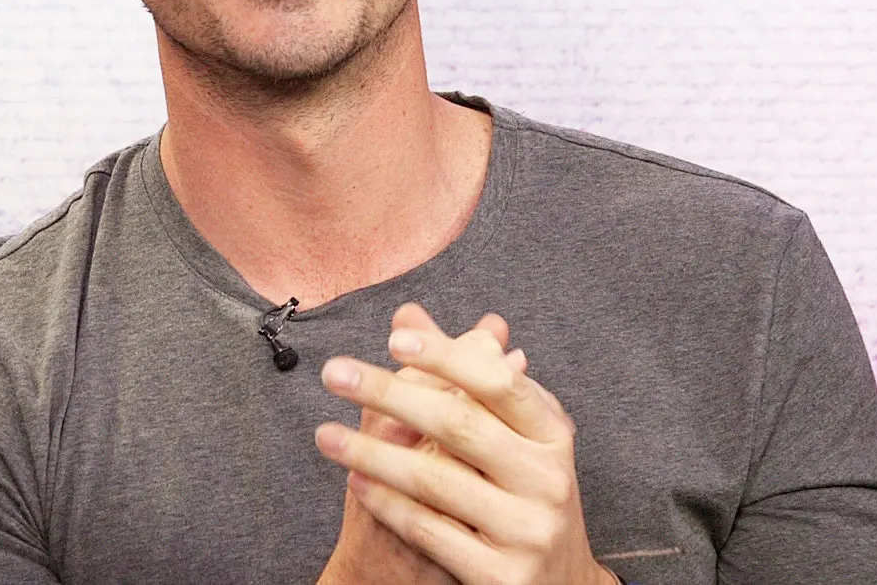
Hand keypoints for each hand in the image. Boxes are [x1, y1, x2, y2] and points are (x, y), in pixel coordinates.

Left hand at [315, 311, 521, 584]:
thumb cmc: (523, 494)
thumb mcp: (510, 436)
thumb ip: (461, 376)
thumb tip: (409, 317)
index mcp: (551, 435)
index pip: (498, 383)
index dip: (447, 356)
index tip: (393, 339)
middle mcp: (547, 479)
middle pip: (459, 424)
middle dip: (389, 394)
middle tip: (334, 373)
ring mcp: (527, 530)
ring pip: (435, 480)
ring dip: (371, 453)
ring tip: (325, 435)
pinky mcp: (501, 575)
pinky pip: (429, 531)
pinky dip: (387, 503)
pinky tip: (355, 482)